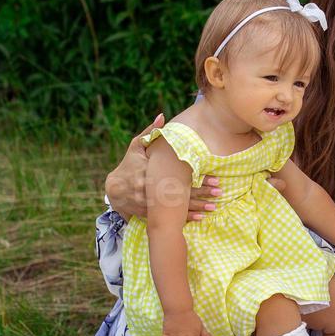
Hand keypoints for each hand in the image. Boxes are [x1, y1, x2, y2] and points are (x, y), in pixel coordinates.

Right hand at [105, 114, 222, 218]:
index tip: (214, 177)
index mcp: (151, 170)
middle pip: (180, 191)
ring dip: (197, 207)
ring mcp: (151, 203)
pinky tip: (200, 218)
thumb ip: (150, 132)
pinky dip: (184, 219)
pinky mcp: (150, 213)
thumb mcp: (136, 146)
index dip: (197, 177)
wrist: (114, 189)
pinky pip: (169, 218)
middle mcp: (151, 188)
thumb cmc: (128, 164)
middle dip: (201, 192)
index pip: (179, 174)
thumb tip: (163, 116)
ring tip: (214, 207)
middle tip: (219, 191)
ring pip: (177, 207)